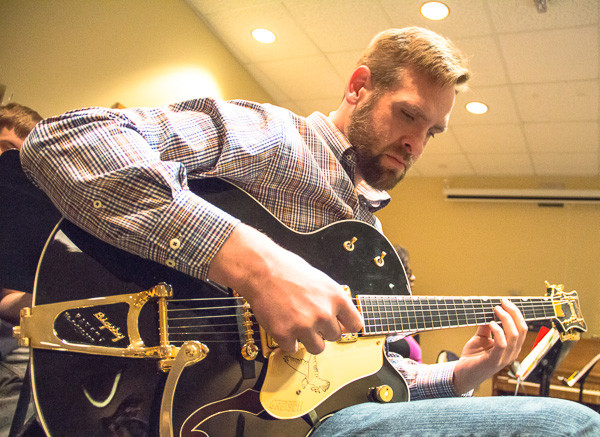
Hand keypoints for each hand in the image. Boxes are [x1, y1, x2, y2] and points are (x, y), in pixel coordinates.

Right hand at [208, 223, 363, 354]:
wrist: (262, 270)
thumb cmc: (288, 270)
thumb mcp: (321, 280)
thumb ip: (332, 300)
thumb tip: (341, 319)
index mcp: (336, 298)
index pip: (356, 324)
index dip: (346, 325)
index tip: (339, 325)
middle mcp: (324, 314)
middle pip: (334, 336)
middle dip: (323, 330)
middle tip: (308, 317)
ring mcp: (304, 326)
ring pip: (317, 348)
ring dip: (308, 339)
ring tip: (297, 324)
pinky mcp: (285, 335)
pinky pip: (292, 348)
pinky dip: (287, 340)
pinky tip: (282, 325)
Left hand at [452, 298, 527, 393]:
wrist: (463, 373)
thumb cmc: (474, 356)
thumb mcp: (481, 338)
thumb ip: (486, 327)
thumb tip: (487, 311)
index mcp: (511, 347)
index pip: (522, 328)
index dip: (516, 313)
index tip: (505, 301)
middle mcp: (512, 352)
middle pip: (522, 329)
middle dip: (514, 313)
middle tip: (502, 302)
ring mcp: (504, 358)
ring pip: (514, 335)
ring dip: (506, 319)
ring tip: (496, 309)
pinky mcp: (494, 361)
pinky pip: (502, 344)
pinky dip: (498, 331)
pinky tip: (490, 323)